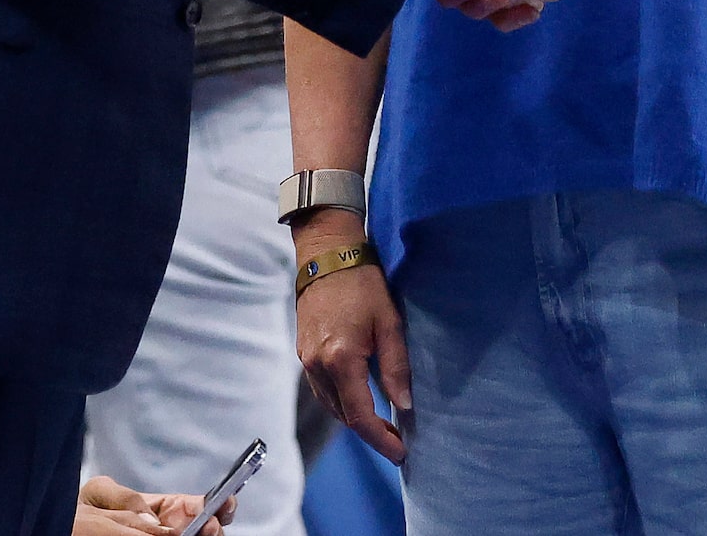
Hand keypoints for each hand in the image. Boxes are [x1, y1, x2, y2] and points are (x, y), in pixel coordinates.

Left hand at [75, 476, 226, 532]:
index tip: (226, 504)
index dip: (218, 504)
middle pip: (205, 530)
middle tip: (210, 528)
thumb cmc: (84, 509)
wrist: (71, 524)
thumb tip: (155, 521)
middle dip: (213, 527)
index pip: (199, 506)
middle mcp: (170, 529)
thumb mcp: (102, 494)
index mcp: (164, 508)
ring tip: (204, 534)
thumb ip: (127, 500)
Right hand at [295, 213, 410, 462]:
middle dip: (370, 432)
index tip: (400, 452)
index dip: (381, 439)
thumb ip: (396, 367)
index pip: (360, 416)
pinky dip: (341, 401)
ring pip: (331, 405)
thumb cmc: (362, 284)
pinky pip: (322, 389)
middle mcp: (317, 366)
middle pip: (344, 416)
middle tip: (396, 440)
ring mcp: (306, 360)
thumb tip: (403, 406)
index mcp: (340, 360)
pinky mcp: (303, 352)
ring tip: (382, 424)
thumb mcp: (389, 322)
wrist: (326, 255)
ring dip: (354, 418)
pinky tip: (359, 398)